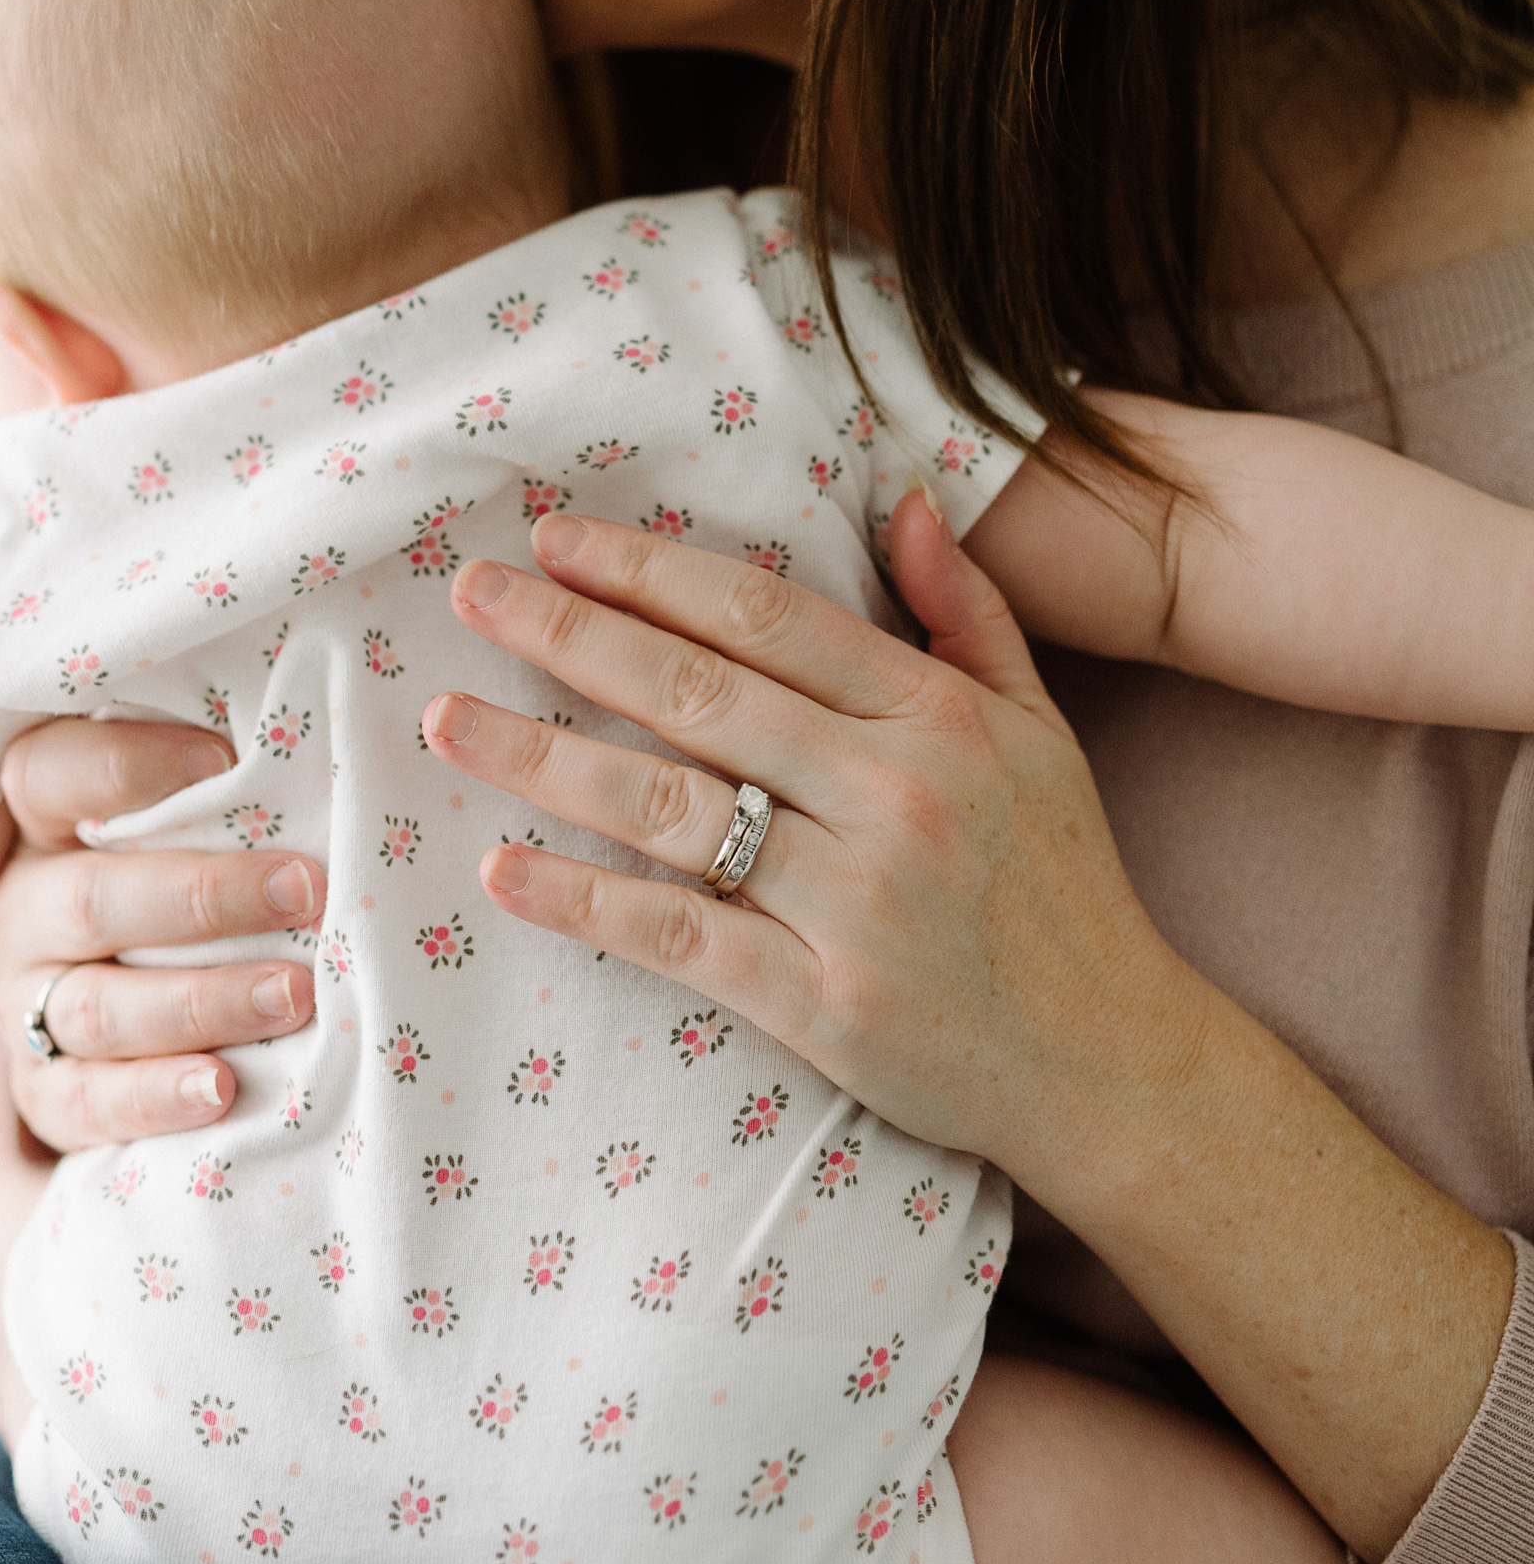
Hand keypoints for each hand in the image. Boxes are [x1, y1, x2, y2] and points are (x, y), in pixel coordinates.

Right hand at [0, 718, 327, 1149]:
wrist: (108, 1012)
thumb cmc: (178, 881)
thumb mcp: (181, 824)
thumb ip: (222, 789)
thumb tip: (348, 736)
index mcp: (45, 823)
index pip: (50, 774)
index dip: (131, 765)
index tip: (227, 759)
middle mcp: (25, 909)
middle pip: (92, 898)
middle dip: (206, 896)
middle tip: (307, 890)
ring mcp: (24, 1003)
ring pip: (99, 1006)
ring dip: (202, 1002)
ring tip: (293, 996)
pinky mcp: (39, 1091)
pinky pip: (86, 1101)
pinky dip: (154, 1097)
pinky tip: (221, 1088)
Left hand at [423, 496, 1204, 1185]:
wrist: (1115, 1064)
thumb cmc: (1062, 887)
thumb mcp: (1036, 730)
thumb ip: (966, 612)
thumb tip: (902, 499)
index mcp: (934, 716)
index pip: (763, 618)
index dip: (650, 570)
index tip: (558, 537)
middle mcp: (892, 795)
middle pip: (696, 693)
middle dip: (568, 634)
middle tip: (471, 592)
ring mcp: (854, 902)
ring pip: (668, 808)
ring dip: (542, 758)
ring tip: (447, 718)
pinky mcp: (823, 1004)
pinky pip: (679, 935)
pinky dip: (583, 901)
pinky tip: (502, 868)